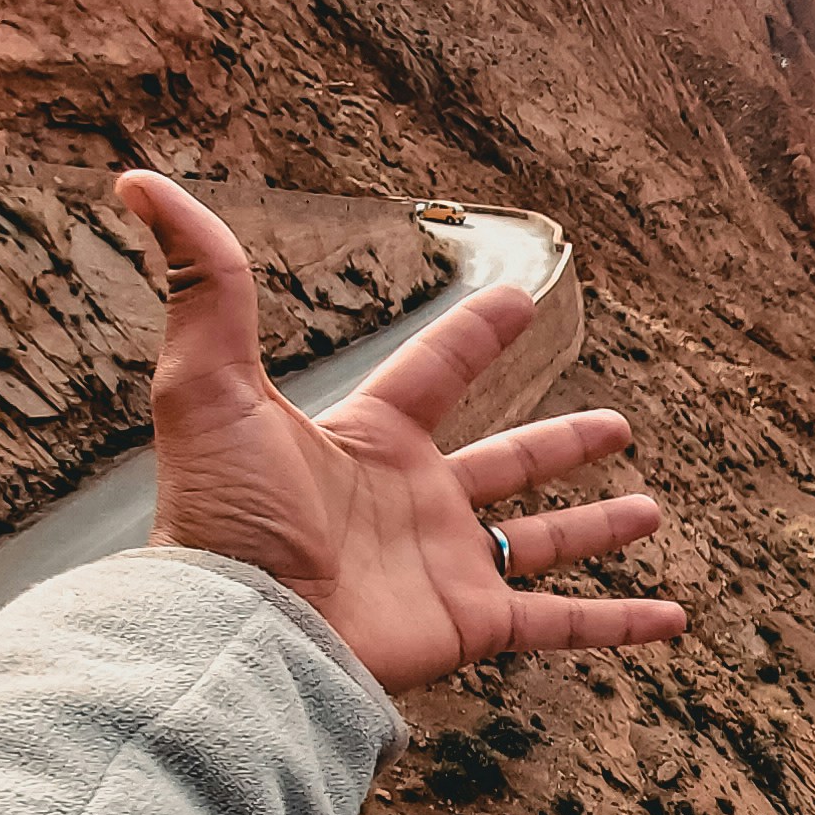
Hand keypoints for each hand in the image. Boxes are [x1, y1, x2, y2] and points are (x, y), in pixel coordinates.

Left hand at [120, 173, 686, 693]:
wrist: (243, 631)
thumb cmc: (223, 518)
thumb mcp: (208, 385)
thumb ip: (205, 285)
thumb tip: (142, 183)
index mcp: (368, 443)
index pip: (436, 374)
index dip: (477, 336)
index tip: (522, 301)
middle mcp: (416, 504)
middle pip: (506, 463)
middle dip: (560, 444)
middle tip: (616, 426)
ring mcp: (448, 567)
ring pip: (543, 542)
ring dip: (597, 527)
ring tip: (651, 508)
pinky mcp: (472, 626)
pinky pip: (563, 624)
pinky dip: (620, 623)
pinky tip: (672, 616)